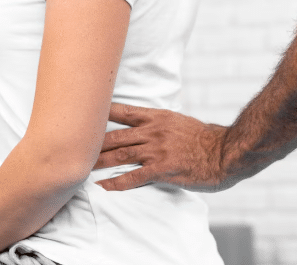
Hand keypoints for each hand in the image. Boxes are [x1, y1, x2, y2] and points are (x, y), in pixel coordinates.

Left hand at [93, 104, 232, 192]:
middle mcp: (153, 131)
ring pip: (120, 155)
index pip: (124, 112)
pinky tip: (104, 186)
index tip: (85, 110)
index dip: (102, 111)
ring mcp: (157, 150)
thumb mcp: (179, 121)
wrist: (223, 151)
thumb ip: (159, 123)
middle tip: (73, 144)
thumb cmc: (203, 137)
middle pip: (115, 135)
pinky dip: (117, 182)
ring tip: (81, 166)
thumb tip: (144, 124)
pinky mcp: (162, 169)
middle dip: (93, 141)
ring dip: (99, 161)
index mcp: (158, 117)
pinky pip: (134, 177)